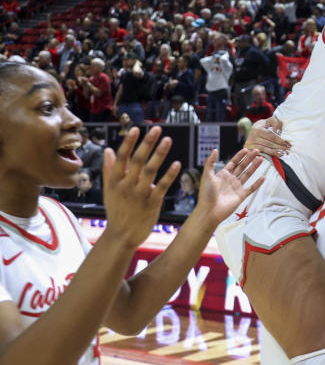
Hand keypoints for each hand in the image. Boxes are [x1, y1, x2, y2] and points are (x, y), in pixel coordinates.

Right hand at [101, 127, 180, 249]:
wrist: (122, 235)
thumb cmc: (117, 210)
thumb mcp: (109, 190)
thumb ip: (109, 169)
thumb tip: (108, 149)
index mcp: (115, 181)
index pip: (122, 158)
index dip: (129, 143)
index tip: (136, 129)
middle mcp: (126, 185)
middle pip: (137, 160)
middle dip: (147, 143)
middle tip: (157, 129)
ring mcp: (139, 194)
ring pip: (150, 171)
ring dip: (159, 154)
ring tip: (168, 140)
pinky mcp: (151, 203)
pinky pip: (162, 186)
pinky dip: (169, 175)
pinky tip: (177, 164)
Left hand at [192, 148, 264, 225]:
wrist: (210, 211)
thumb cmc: (206, 194)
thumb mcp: (207, 176)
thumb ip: (210, 162)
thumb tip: (214, 150)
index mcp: (222, 174)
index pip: (233, 163)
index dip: (240, 156)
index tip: (246, 149)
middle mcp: (230, 180)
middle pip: (242, 166)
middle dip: (249, 158)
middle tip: (257, 151)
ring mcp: (236, 187)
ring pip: (248, 175)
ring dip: (254, 167)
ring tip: (261, 159)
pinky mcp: (241, 195)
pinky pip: (251, 188)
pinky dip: (257, 183)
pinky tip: (263, 177)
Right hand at [244, 115, 289, 155]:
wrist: (253, 131)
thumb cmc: (264, 126)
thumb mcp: (269, 121)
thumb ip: (275, 122)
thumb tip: (276, 130)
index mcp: (258, 129)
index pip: (271, 136)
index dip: (280, 140)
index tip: (288, 143)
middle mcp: (252, 137)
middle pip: (269, 144)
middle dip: (280, 147)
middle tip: (288, 150)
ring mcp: (250, 144)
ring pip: (265, 149)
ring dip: (275, 152)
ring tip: (283, 153)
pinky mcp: (249, 150)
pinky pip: (261, 153)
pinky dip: (268, 155)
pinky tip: (274, 156)